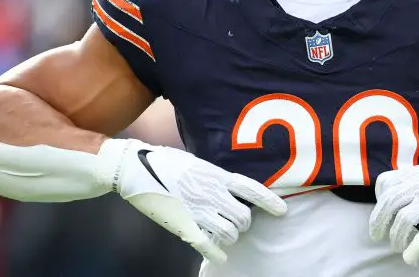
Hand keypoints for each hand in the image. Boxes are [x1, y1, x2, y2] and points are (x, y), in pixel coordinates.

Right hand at [98, 139, 286, 263]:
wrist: (135, 167)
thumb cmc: (166, 161)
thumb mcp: (197, 162)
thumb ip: (215, 176)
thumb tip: (230, 185)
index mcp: (216, 175)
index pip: (252, 190)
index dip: (270, 202)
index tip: (282, 211)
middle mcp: (212, 193)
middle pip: (243, 217)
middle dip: (244, 222)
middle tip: (237, 222)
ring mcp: (198, 211)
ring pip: (230, 233)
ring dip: (231, 236)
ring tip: (224, 232)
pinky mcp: (183, 226)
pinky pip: (208, 246)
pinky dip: (217, 254)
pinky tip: (220, 257)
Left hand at [369, 153, 418, 265]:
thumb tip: (406, 196)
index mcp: (418, 172)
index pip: (385, 183)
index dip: (379, 199)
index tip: (382, 211)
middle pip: (389, 204)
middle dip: (380, 222)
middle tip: (377, 236)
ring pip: (404, 220)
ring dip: (397, 237)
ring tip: (398, 246)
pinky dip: (415, 247)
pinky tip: (409, 258)